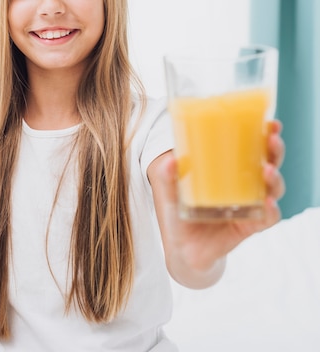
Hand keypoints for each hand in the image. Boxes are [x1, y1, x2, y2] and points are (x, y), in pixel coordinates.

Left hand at [150, 119, 285, 286]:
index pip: (251, 148)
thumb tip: (168, 159)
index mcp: (228, 170)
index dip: (263, 134)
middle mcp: (243, 185)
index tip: (270, 122)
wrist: (181, 251)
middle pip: (268, 163)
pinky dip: (271, 211)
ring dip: (274, 178)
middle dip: (274, 150)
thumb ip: (166, 177)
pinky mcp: (249, 226)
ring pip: (273, 188)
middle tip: (271, 139)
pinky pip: (267, 218)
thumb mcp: (167, 193)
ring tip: (267, 170)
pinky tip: (268, 204)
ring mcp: (248, 205)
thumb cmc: (177, 215)